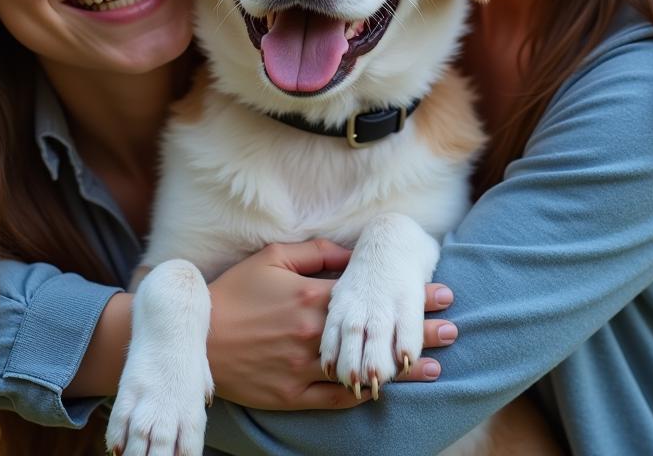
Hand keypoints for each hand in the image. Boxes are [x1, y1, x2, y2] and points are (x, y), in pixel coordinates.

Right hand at [207, 239, 456, 410]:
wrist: (199, 339)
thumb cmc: (235, 292)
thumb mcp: (272, 259)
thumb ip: (315, 254)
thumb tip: (350, 254)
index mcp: (311, 297)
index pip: (372, 297)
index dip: (409, 297)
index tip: (442, 292)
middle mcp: (314, 334)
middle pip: (376, 335)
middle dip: (419, 332)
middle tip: (454, 329)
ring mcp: (305, 367)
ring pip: (364, 370)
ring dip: (403, 370)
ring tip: (437, 368)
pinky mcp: (294, 395)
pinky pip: (335, 397)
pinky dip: (364, 394)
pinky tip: (389, 392)